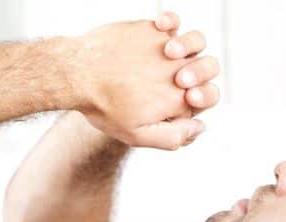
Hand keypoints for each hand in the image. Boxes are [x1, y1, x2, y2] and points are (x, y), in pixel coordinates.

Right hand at [73, 14, 218, 150]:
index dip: (204, 96)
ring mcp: (167, 52)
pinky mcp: (154, 32)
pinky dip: (171, 20)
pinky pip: (173, 21)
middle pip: (208, 67)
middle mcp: (176, 75)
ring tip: (169, 49)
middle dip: (200, 71)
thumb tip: (200, 127)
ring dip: (189, 43)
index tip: (188, 96)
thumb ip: (171, 136)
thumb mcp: (135, 133)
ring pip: (196, 41)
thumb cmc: (104, 106)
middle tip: (180, 78)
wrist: (77, 75)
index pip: (207, 96)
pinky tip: (160, 25)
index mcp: (178, 101)